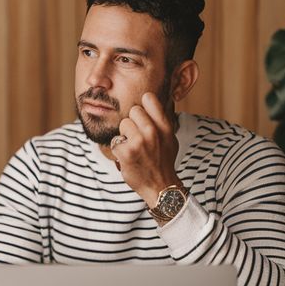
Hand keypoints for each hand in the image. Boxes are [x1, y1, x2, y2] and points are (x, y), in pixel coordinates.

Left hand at [110, 92, 180, 207]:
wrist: (160, 186)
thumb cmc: (163, 161)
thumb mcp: (170, 139)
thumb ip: (160, 120)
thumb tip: (148, 98)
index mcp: (165, 126)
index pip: (149, 98)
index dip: (143, 105)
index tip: (143, 115)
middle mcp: (153, 132)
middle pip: (133, 110)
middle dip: (133, 123)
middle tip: (139, 139)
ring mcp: (139, 142)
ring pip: (123, 124)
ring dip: (125, 136)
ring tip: (134, 149)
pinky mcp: (126, 152)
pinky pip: (115, 141)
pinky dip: (118, 150)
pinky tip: (128, 157)